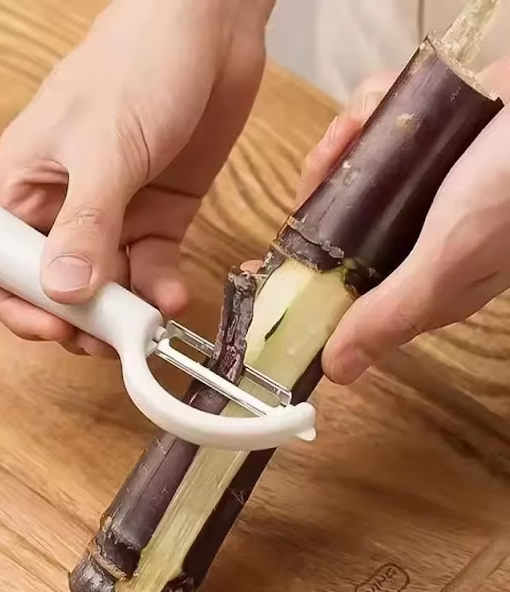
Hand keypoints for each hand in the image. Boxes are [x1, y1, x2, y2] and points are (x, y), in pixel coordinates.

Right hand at [0, 0, 273, 355]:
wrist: (207, 34)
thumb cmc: (136, 65)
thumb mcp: (103, 145)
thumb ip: (85, 222)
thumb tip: (62, 290)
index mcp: (24, 187)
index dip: (17, 304)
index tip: (53, 328)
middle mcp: (63, 210)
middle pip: (55, 287)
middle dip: (78, 319)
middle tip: (106, 338)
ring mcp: (112, 217)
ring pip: (106, 288)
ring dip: (123, 314)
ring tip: (143, 326)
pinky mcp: (156, 217)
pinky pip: (151, 269)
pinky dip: (159, 290)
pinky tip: (171, 300)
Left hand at [306, 60, 509, 383]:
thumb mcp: (448, 261)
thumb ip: (390, 314)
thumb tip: (335, 372)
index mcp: (410, 281)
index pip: (335, 294)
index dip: (294, 283)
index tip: (254, 269)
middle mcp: (405, 241)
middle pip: (328, 225)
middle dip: (318, 190)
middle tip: (325, 164)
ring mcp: (412, 192)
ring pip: (343, 174)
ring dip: (342, 148)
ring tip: (358, 125)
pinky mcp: (419, 144)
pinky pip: (369, 130)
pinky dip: (368, 113)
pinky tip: (377, 107)